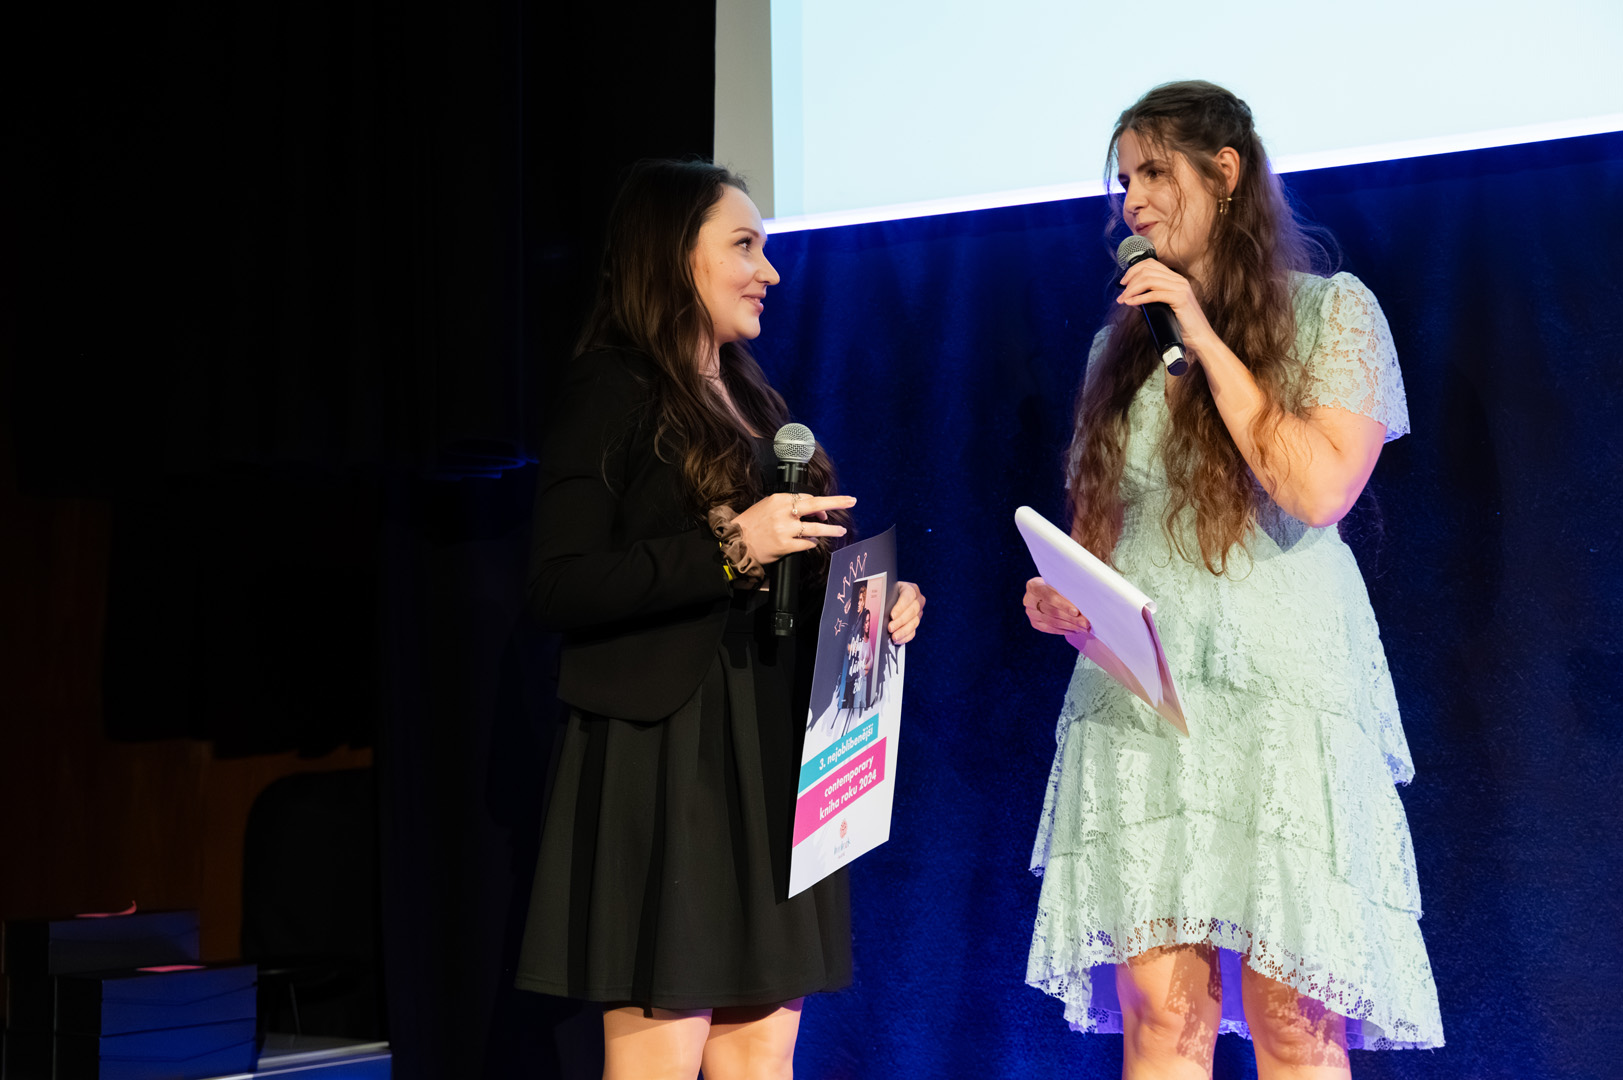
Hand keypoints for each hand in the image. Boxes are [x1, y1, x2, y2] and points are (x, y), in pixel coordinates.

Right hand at [732, 492, 854, 563]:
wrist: (735, 543)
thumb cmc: (752, 524)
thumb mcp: (767, 506)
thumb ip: (790, 507)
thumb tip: (816, 513)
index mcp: (779, 499)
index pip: (807, 498)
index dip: (819, 505)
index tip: (826, 511)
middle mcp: (783, 512)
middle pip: (816, 505)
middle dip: (837, 502)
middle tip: (852, 501)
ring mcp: (785, 530)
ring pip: (816, 528)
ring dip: (831, 530)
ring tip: (841, 531)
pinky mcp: (785, 546)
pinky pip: (807, 544)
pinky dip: (811, 543)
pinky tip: (811, 543)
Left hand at [887, 581, 924, 643]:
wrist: (892, 598)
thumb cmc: (887, 593)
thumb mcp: (886, 591)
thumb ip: (884, 596)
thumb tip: (876, 606)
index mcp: (911, 589)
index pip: (908, 596)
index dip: (900, 607)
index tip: (892, 615)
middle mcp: (918, 600)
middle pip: (913, 611)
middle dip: (900, 621)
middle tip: (890, 628)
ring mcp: (919, 612)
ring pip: (914, 622)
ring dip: (903, 631)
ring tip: (893, 636)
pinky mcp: (916, 623)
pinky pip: (913, 632)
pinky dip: (905, 637)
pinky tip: (897, 640)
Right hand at [1023, 577, 1089, 635]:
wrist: (1046, 591)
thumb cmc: (1057, 585)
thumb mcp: (1059, 583)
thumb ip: (1067, 591)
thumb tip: (1084, 603)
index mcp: (1033, 586)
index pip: (1049, 597)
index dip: (1063, 605)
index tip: (1076, 612)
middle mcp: (1029, 600)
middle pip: (1052, 611)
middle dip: (1071, 618)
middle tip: (1085, 623)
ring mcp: (1030, 613)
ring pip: (1052, 622)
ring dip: (1070, 626)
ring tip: (1083, 627)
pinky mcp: (1035, 623)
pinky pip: (1050, 629)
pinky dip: (1064, 630)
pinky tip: (1075, 630)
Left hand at [1116, 257, 1217, 356]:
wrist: (1200, 337)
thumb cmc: (1182, 326)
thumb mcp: (1165, 308)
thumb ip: (1153, 299)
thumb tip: (1132, 298)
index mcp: (1176, 279)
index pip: (1151, 264)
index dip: (1133, 270)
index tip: (1123, 283)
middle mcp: (1179, 280)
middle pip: (1147, 270)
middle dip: (1130, 280)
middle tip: (1121, 293)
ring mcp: (1180, 288)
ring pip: (1149, 280)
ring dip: (1132, 289)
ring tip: (1123, 299)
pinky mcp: (1180, 299)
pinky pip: (1154, 294)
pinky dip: (1139, 298)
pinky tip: (1131, 303)